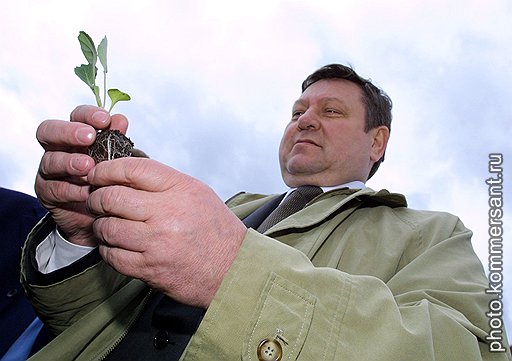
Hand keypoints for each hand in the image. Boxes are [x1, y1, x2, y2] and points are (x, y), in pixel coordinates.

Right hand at [35, 105, 128, 245]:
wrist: (100, 214)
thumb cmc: (107, 180)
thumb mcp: (115, 159)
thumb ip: (116, 140)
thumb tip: (120, 119)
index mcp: (75, 136)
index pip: (75, 116)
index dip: (87, 114)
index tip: (104, 119)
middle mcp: (58, 149)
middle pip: (48, 131)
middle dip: (69, 132)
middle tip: (89, 138)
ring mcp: (50, 171)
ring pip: (50, 161)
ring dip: (70, 162)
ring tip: (89, 167)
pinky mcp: (47, 193)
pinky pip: (55, 189)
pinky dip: (72, 190)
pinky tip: (88, 192)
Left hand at [86, 157, 246, 307]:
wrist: (232, 269)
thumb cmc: (215, 230)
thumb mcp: (196, 194)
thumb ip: (163, 183)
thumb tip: (124, 174)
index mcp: (181, 189)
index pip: (133, 169)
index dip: (107, 169)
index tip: (98, 174)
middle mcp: (168, 214)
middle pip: (112, 197)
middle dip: (96, 198)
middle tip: (96, 201)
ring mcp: (157, 243)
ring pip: (107, 227)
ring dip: (101, 225)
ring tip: (107, 224)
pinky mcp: (149, 268)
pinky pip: (112, 255)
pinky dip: (107, 249)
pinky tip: (116, 245)